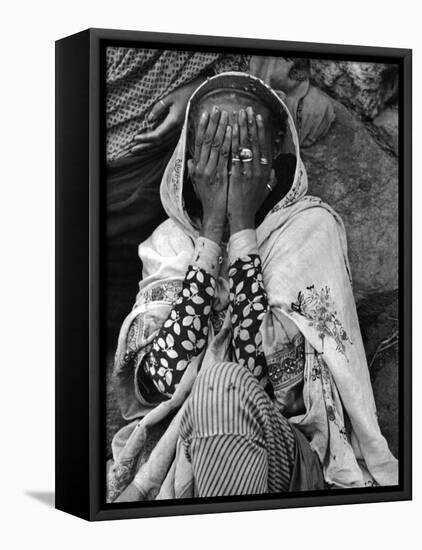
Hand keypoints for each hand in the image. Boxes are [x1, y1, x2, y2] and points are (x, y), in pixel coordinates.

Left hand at [131, 77, 204, 154]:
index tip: (135, 138)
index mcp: (174, 121)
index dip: (146, 138)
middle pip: (159, 143)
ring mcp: (179, 131)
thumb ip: (159, 108)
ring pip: (163, 144)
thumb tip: (149, 119)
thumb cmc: (186, 91)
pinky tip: (150, 147)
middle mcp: (177, 129)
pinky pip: (167, 141)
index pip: (157, 135)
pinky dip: (157, 145)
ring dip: (150, 149)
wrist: (201, 92)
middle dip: (145, 147)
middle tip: (132, 150)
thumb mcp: (170, 96)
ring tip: (138, 151)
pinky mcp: (180, 130)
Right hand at [190, 107, 230, 243]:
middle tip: (217, 108)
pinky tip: (232, 131)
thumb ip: (194, 171)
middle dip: (212, 123)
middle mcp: (201, 167)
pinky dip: (228, 142)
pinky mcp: (220, 176)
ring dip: (221, 128)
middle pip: (206, 140)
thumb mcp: (198, 184)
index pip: (199, 142)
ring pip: (215, 145)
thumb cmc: (209, 200)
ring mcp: (210, 171)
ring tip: (226, 114)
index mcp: (197, 168)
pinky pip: (224, 156)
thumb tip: (190, 160)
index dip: (203, 127)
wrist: (214, 216)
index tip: (207, 113)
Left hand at [227, 107, 271, 233]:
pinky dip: (233, 142)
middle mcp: (259, 170)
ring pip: (246, 146)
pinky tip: (230, 131)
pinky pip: (235, 155)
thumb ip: (269, 179)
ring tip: (238, 114)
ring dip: (242, 128)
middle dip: (251, 124)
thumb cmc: (252, 204)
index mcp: (266, 171)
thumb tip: (273, 170)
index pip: (264, 146)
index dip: (261, 131)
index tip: (258, 118)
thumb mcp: (264, 190)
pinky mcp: (238, 176)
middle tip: (248, 109)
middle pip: (255, 142)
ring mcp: (249, 173)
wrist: (242, 218)